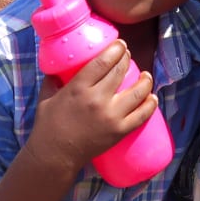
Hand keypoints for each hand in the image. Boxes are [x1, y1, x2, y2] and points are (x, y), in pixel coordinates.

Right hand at [27, 42, 159, 176]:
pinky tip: (152, 98)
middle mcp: (97, 99)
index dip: (115, 50)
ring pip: (138, 92)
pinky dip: (150, 104)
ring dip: (145, 80)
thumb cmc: (48, 126)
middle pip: (120, 72)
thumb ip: (52, 80)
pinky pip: (142, 115)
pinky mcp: (119, 131)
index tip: (120, 45)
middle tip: (128, 55)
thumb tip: (57, 66)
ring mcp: (111, 116)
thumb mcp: (46, 98)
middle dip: (127, 59)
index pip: (103, 62)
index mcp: (78, 88)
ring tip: (146, 75)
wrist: (55, 155)